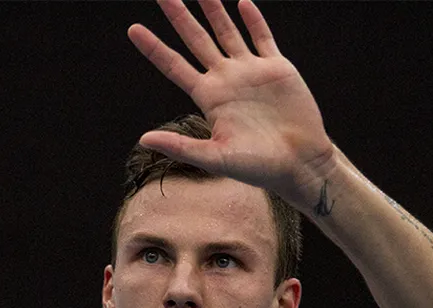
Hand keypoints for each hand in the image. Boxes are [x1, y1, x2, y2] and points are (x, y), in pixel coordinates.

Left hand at [128, 0, 336, 204]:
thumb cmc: (257, 167)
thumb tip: (144, 139)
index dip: (154, 47)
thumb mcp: (214, 158)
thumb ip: (180, 147)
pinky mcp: (277, 68)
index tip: (133, 29)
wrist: (298, 163)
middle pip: (196, 40)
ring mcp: (251, 72)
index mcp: (208, 98)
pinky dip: (254, 20)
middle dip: (179, 16)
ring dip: (214, 10)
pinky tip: (242, 3)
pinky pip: (262, 38)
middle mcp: (226, 80)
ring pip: (227, 32)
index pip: (174, 66)